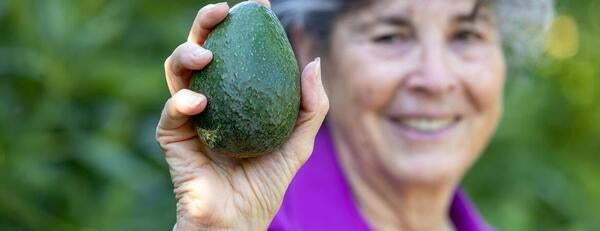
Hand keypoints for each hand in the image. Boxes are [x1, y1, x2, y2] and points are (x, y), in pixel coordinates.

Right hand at [156, 1, 328, 229]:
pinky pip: (171, 113)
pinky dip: (181, 102)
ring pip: (176, 72)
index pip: (235, 52)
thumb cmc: (266, 182)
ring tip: (206, 55)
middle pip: (200, 50)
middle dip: (206, 24)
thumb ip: (311, 106)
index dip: (242, 26)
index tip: (259, 5)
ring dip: (186, 55)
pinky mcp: (172, 138)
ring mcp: (188, 116)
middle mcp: (209, 98)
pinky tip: (198, 101)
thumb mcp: (298, 142)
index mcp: (235, 95)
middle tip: (223, 11)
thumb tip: (314, 61)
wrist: (240, 220)